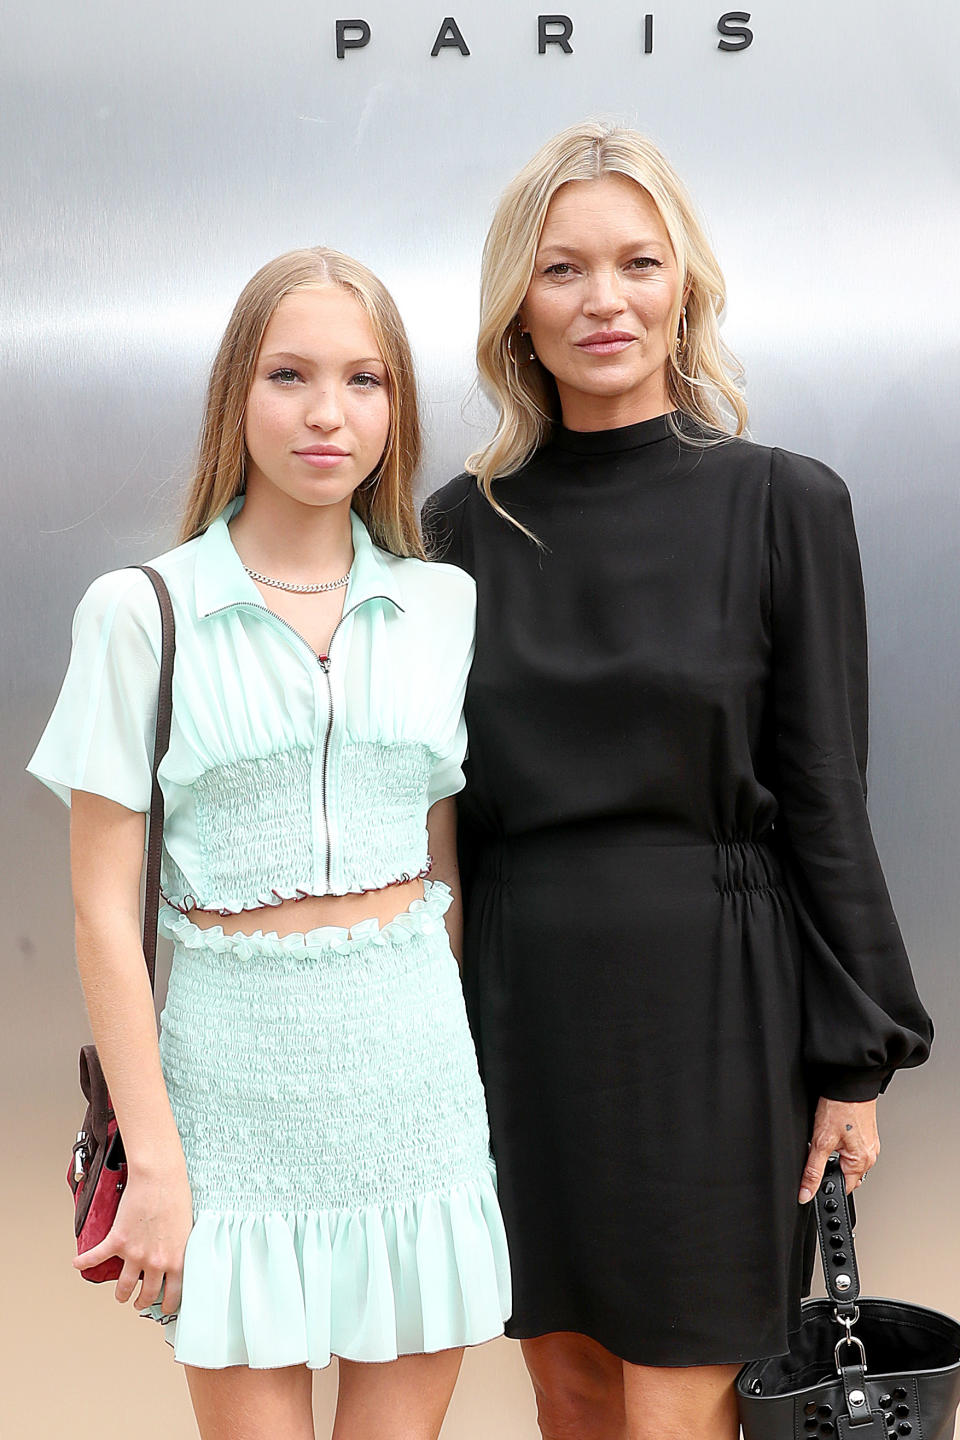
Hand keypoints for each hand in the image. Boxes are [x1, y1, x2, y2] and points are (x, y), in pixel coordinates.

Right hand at [74, 1161, 193, 1315]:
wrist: (160, 1177)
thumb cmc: (177, 1195)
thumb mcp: (189, 1228)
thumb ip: (183, 1247)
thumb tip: (181, 1256)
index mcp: (176, 1259)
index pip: (173, 1294)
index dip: (167, 1304)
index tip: (164, 1307)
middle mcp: (155, 1262)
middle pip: (147, 1294)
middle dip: (142, 1302)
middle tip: (139, 1302)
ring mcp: (135, 1254)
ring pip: (124, 1286)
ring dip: (121, 1294)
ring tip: (121, 1295)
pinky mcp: (118, 1240)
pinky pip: (97, 1257)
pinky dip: (85, 1262)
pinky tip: (78, 1265)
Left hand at [798, 1097, 879, 1202]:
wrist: (850, 1082)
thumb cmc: (840, 1107)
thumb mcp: (821, 1141)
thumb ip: (813, 1170)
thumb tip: (806, 1193)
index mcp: (862, 1162)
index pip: (843, 1188)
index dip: (826, 1185)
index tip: (814, 1177)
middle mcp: (870, 1155)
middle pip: (846, 1175)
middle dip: (830, 1168)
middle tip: (820, 1148)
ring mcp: (869, 1144)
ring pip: (847, 1161)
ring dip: (835, 1155)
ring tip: (828, 1135)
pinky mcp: (866, 1134)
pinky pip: (852, 1148)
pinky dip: (841, 1145)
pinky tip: (834, 1130)